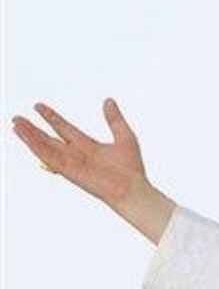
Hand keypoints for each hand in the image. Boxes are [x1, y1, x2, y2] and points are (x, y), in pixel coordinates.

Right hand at [12, 98, 174, 243]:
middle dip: (33, 129)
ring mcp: (71, 163)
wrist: (132, 188)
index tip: (38, 106)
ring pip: (45, 147)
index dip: (51, 117)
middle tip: (17, 117)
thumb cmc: (130, 168)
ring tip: (16, 124)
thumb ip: (114, 119)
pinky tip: (26, 137)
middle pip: (49, 138)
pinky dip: (36, 147)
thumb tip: (108, 100)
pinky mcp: (69, 171)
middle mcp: (76, 154)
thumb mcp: (124, 135)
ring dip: (30, 136)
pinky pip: (49, 157)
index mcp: (87, 146)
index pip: (64, 128)